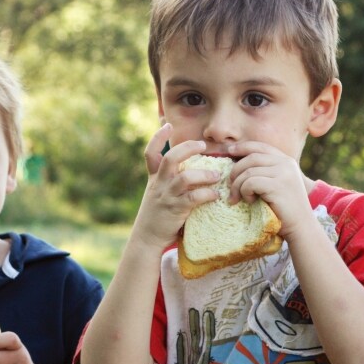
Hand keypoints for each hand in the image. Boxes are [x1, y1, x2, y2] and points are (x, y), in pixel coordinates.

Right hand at [133, 123, 221, 248]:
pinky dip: (207, 195)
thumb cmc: (158, 216)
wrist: (147, 238)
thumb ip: (169, 181)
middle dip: (187, 148)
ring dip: (204, 175)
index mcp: (154, 178)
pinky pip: (193, 198)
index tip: (166, 124)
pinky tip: (216, 196)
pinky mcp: (176, 210)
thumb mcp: (158, 194)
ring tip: (216, 176)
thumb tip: (188, 169)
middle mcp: (159, 184)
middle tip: (203, 146)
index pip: (150, 153)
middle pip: (170, 158)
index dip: (157, 137)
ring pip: (185, 178)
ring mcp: (167, 196)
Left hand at [226, 141, 313, 239]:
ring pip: (248, 171)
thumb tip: (237, 162)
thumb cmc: (284, 209)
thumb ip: (264, 172)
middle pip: (251, 158)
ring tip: (237, 198)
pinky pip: (250, 183)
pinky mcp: (278, 186)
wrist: (301, 226)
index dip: (243, 147)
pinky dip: (244, 192)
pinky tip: (249, 201)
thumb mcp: (276, 184)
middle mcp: (286, 164)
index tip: (229, 151)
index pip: (260, 146)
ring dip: (237, 186)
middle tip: (229, 185)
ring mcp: (283, 174)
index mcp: (286, 161)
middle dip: (235, 171)